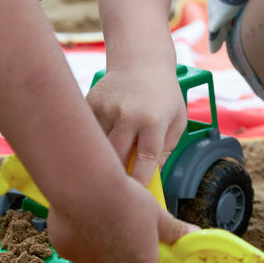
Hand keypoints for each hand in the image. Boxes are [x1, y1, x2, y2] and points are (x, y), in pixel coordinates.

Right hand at [47, 174, 195, 262]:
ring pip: (94, 258)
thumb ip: (174, 230)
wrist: (89, 189)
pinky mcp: (65, 251)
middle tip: (123, 224)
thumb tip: (194, 234)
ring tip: (101, 214)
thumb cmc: (129, 201)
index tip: (144, 249)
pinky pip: (73, 246)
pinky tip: (82, 211)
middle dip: (120, 253)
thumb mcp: (158, 214)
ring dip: (97, 243)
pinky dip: (77, 234)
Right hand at [88, 65, 188, 187]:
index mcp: (153, 121)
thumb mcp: (177, 120)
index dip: (139, 182)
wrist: (141, 62)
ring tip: (98, 175)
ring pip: (97, 147)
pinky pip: (86, 132)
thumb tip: (151, 178)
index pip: (145, 160)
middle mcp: (128, 115)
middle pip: (115, 157)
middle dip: (115, 177)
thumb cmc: (164, 95)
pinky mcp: (90, 104)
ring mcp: (106, 109)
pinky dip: (89, 143)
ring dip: (99, 161)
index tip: (135, 200)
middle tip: (114, 194)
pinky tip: (92, 146)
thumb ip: (167, 149)